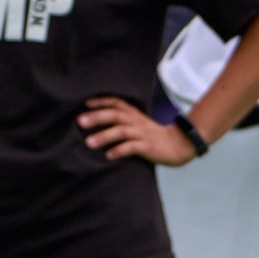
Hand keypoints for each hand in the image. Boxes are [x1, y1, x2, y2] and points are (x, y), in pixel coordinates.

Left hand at [78, 95, 194, 165]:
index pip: (115, 102)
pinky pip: (132, 147)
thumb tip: (97, 120)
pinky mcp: (148, 147)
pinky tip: (108, 156)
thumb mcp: (137, 122)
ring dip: (104, 136)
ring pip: (121, 131)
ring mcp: (142, 133)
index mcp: (133, 113)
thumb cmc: (152, 134)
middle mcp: (136, 121)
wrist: (178, 144)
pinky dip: (119, 150)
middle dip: (97, 117)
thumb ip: (122, 120)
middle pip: (115, 115)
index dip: (101, 101)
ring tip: (88, 142)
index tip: (85, 103)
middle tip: (80, 121)